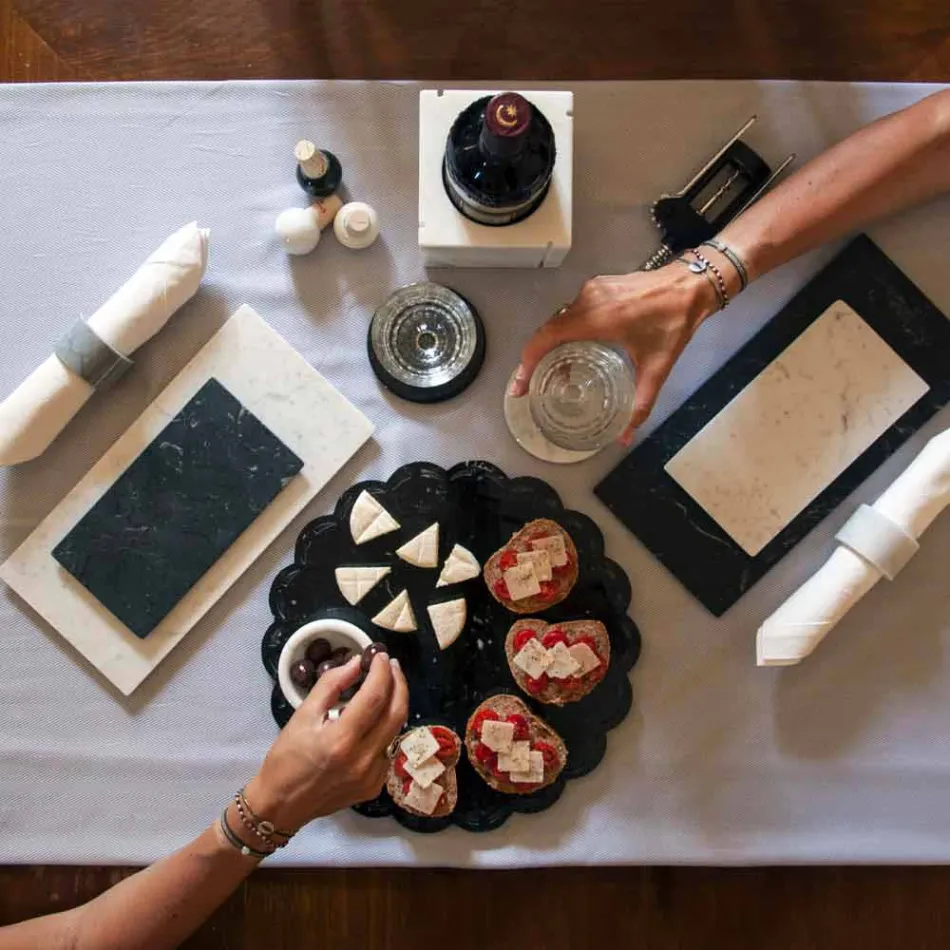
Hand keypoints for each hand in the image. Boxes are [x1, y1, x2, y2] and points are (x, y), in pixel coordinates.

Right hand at [245, 653, 407, 831]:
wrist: (281, 806)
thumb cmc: (286, 758)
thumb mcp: (302, 715)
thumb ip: (331, 685)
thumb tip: (356, 663)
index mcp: (341, 740)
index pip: (375, 696)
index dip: (382, 671)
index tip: (381, 655)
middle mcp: (363, 759)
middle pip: (396, 712)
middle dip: (398, 683)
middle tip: (391, 665)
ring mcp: (372, 776)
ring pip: (397, 730)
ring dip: (395, 704)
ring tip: (387, 686)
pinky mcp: (375, 786)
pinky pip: (389, 748)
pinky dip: (387, 728)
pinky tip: (376, 718)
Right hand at [509, 265, 719, 443]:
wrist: (692, 284)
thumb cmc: (674, 323)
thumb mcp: (657, 369)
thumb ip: (640, 404)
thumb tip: (625, 437)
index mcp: (595, 318)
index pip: (545, 339)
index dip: (526, 363)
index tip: (520, 385)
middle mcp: (586, 300)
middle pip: (547, 330)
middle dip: (536, 358)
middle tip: (533, 384)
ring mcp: (592, 289)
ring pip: (559, 319)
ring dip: (552, 344)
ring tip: (553, 371)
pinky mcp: (599, 285)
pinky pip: (572, 310)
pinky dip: (566, 330)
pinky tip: (574, 348)